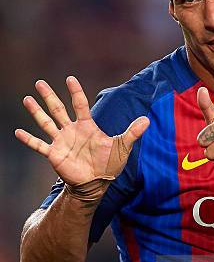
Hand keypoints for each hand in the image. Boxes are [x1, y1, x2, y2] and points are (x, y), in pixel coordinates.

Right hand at [15, 76, 149, 185]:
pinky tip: (18, 132)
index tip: (69, 78)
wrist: (96, 183)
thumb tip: (147, 120)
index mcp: (87, 126)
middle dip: (49, 96)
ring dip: (36, 112)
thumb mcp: (122, 147)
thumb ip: (132, 132)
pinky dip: (29, 139)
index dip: (75, 91)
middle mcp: (71, 130)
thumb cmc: (109, 164)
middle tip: (40, 82)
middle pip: (58, 109)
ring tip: (27, 99)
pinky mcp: (54, 154)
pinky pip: (39, 145)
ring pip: (46, 123)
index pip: (80, 104)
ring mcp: (61, 141)